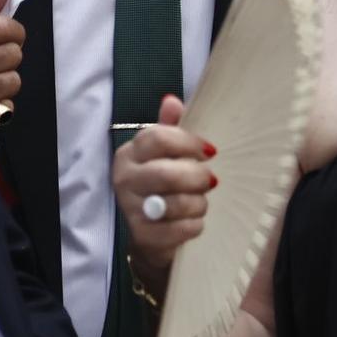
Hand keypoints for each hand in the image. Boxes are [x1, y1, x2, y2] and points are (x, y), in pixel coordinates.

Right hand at [112, 94, 214, 299]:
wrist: (151, 233)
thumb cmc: (162, 185)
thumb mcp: (165, 154)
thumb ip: (170, 127)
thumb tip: (172, 101)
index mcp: (130, 153)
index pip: (158, 137)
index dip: (189, 143)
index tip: (210, 151)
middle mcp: (124, 179)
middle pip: (167, 173)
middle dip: (197, 177)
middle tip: (211, 181)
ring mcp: (131, 209)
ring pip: (176, 203)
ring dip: (199, 203)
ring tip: (201, 203)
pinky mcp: (143, 236)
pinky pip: (179, 229)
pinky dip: (194, 225)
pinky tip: (194, 221)